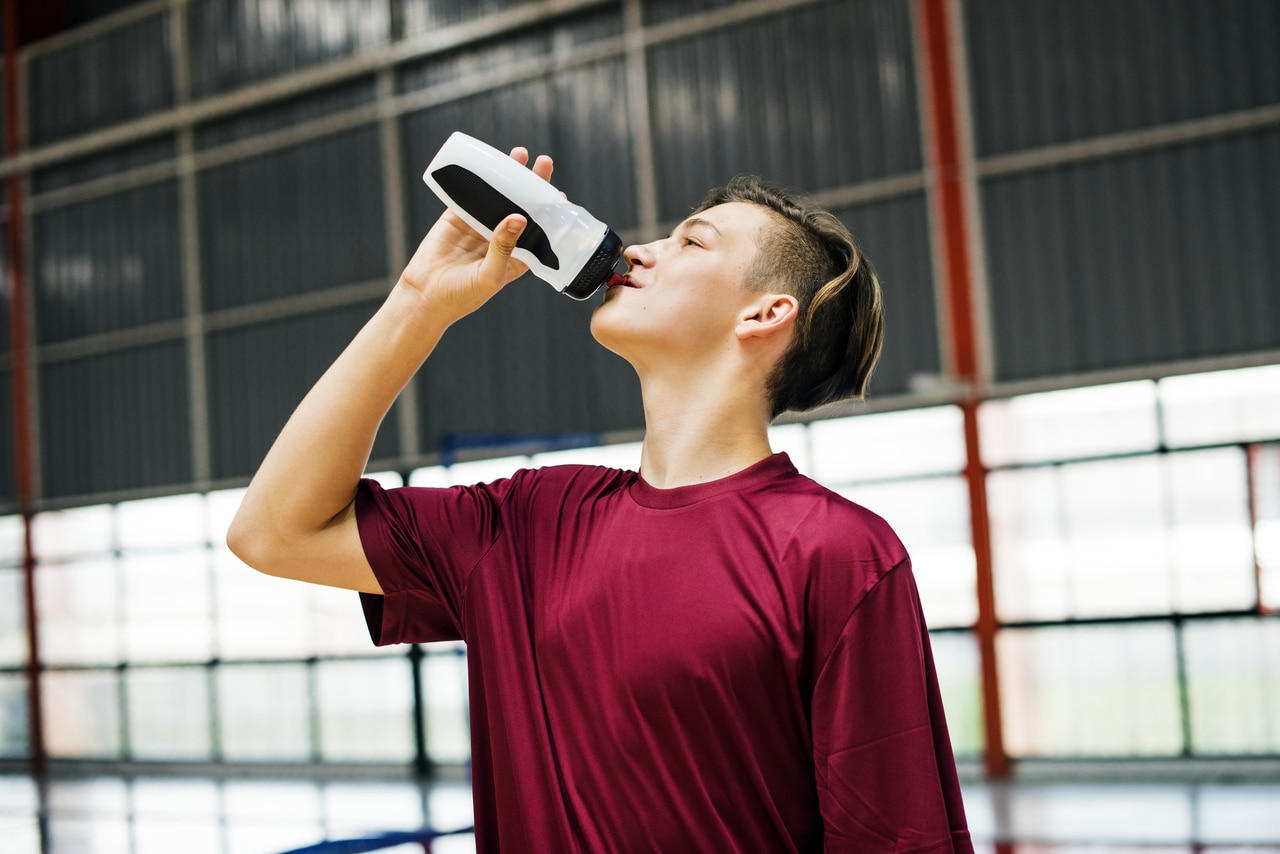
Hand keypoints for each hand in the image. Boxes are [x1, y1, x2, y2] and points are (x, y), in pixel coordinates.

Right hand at [397, 147, 555, 320]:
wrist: (424, 296)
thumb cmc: (461, 296)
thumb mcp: (489, 276)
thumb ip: (504, 248)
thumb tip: (519, 217)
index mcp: (516, 257)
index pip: (539, 230)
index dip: (550, 213)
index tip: (559, 196)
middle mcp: (501, 239)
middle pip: (522, 207)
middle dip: (533, 185)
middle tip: (543, 163)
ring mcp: (479, 226)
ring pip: (499, 196)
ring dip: (509, 176)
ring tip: (521, 155)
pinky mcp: (458, 217)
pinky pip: (471, 195)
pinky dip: (480, 179)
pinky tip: (489, 162)